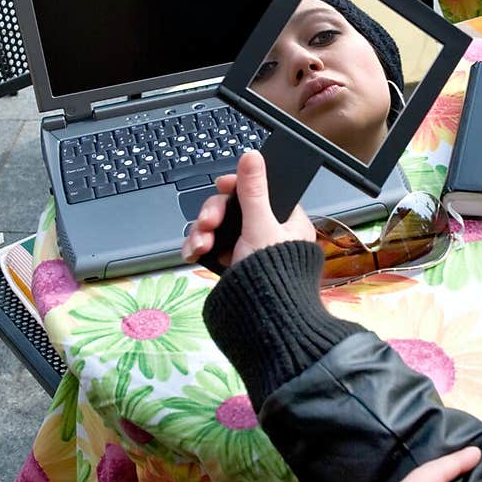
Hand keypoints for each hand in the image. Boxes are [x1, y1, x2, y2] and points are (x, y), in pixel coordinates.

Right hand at [181, 148, 315, 268]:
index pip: (261, 191)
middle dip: (214, 214)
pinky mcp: (233, 266)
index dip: (238, 186)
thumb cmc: (274, 279)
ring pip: (219, 228)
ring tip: (201, 244)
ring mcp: (249, 250)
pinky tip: (194, 253)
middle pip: (234, 209)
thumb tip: (253, 157)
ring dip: (203, 232)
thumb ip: (253, 191)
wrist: (263, 324)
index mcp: (287, 221)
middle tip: (208, 223)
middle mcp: (269, 234)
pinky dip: (201, 248)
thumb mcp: (260, 227)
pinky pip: (213, 247)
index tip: (222, 186)